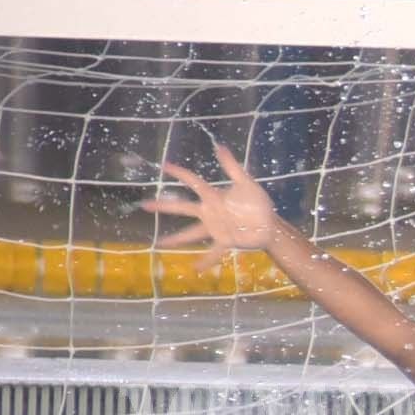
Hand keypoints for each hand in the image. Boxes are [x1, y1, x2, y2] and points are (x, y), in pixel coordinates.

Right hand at [142, 144, 282, 272]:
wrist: (271, 225)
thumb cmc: (257, 204)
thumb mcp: (247, 184)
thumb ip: (233, 167)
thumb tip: (220, 145)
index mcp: (213, 197)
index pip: (193, 182)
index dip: (180, 173)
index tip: (164, 165)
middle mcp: (209, 212)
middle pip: (182, 208)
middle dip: (164, 206)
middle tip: (144, 205)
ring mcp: (215, 228)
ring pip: (191, 234)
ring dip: (175, 239)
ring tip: (158, 244)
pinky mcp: (225, 241)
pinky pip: (212, 252)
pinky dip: (204, 261)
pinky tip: (194, 269)